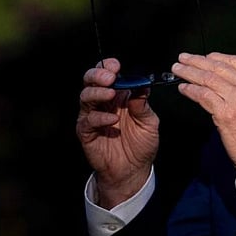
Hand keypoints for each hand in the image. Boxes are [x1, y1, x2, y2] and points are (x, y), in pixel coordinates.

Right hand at [77, 57, 159, 208]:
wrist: (133, 170)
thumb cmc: (141, 145)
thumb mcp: (149, 122)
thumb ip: (143, 104)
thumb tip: (141, 85)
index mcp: (118, 96)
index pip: (107, 74)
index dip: (108, 67)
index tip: (116, 66)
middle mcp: (103, 103)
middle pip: (90, 81)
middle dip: (98, 75)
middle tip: (109, 77)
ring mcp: (92, 116)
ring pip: (85, 96)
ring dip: (98, 93)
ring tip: (111, 94)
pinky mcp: (86, 132)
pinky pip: (88, 120)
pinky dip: (99, 117)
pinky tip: (112, 120)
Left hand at [172, 52, 235, 167]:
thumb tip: (225, 77)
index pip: (235, 61)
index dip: (215, 57)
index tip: (203, 57)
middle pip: (219, 67)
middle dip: (197, 61)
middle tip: (183, 58)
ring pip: (208, 79)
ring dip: (189, 72)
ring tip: (178, 70)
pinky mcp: (226, 112)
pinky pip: (203, 95)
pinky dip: (190, 90)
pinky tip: (183, 88)